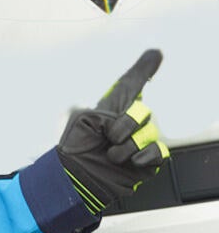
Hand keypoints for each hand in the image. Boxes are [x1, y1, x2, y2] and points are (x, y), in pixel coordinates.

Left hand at [57, 49, 169, 213]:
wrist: (76, 178)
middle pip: (142, 109)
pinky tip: (131, 161)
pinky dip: (145, 155)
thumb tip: (123, 111)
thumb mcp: (84, 119)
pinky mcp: (145, 162)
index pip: (130, 85)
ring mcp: (137, 141)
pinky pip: (159, 151)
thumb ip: (108, 108)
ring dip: (128, 143)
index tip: (155, 54)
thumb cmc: (75, 150)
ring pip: (149, 131)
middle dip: (126, 123)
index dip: (143, 69)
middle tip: (109, 137)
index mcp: (109, 109)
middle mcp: (126, 123)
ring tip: (111, 154)